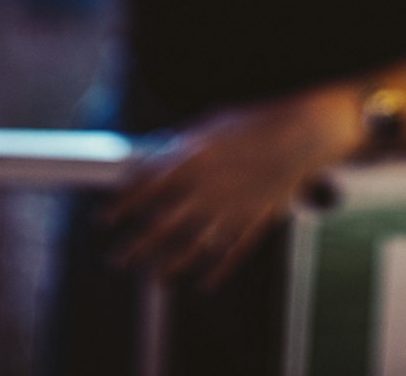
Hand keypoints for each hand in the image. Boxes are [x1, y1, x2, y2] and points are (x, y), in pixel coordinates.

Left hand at [101, 91, 359, 286]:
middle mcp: (207, 190)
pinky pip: (231, 255)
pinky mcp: (254, 222)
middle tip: (117, 259)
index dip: (121, 206)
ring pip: (193, 248)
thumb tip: (158, 157)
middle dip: (136, 245)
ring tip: (153, 278)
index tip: (103, 219)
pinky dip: (217, 272)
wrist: (302, 132)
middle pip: (162, 225)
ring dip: (170, 266)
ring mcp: (231, 210)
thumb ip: (183, 143)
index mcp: (192, 159)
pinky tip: (203, 285)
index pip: (145, 187)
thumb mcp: (211, 123)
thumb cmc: (255, 121)